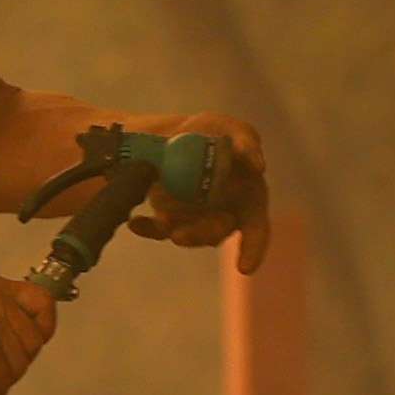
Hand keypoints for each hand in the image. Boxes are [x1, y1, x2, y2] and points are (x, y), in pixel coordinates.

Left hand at [122, 114, 269, 270]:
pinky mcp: (168, 218)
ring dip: (175, 232)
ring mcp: (194, 218)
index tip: (244, 268)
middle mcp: (222, 212)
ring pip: (188, 234)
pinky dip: (147, 227)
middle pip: (216, 233)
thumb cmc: (212, 131)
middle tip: (181, 235)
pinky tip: (135, 222)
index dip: (253, 248)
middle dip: (200, 235)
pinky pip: (159, 229)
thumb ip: (248, 142)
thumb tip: (259, 166)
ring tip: (162, 222)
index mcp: (247, 196)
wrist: (173, 134)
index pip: (256, 228)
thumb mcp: (230, 127)